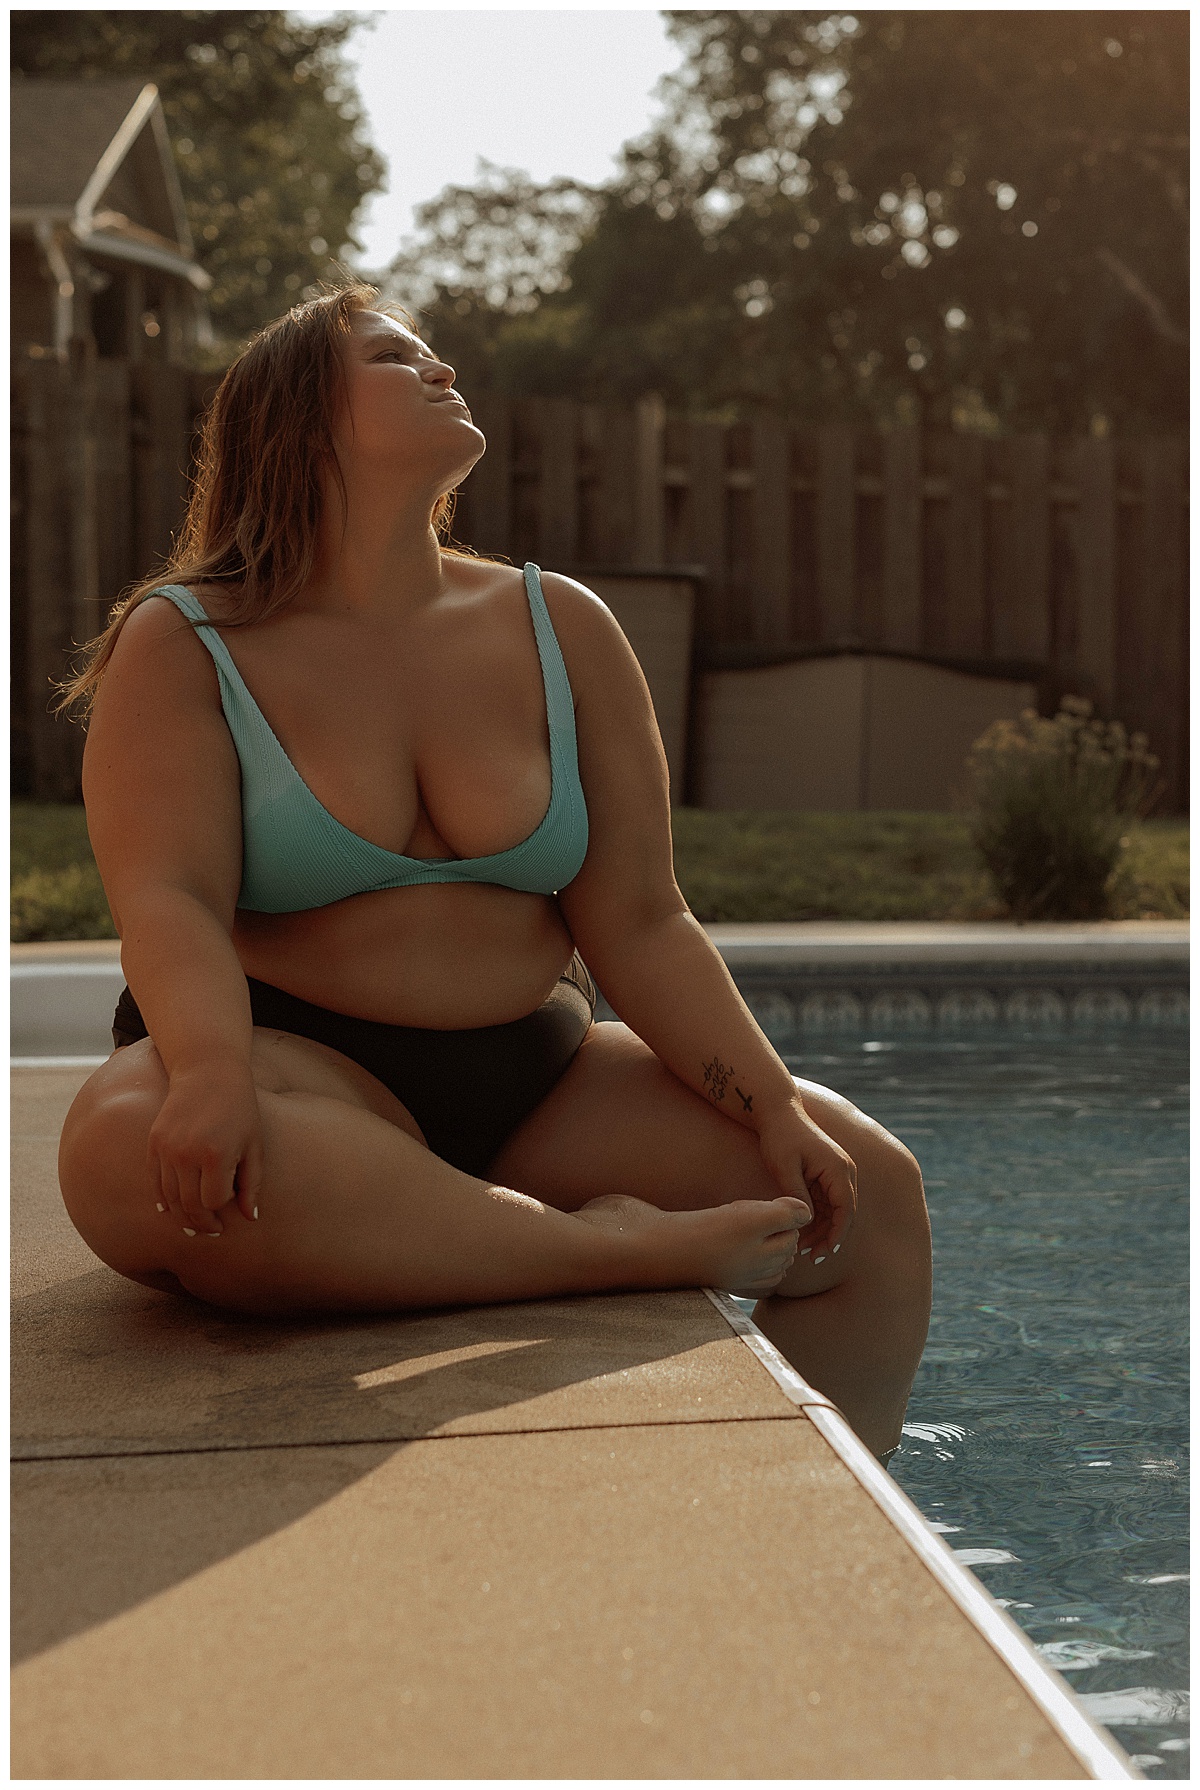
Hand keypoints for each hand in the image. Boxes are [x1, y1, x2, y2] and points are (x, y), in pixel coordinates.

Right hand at [147, 1060, 263, 1236]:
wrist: (208, 1072)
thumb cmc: (239, 1109)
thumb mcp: (254, 1144)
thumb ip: (251, 1183)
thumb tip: (250, 1218)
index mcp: (216, 1154)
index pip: (214, 1201)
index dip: (222, 1209)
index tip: (230, 1208)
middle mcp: (187, 1153)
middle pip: (189, 1205)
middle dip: (200, 1224)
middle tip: (210, 1232)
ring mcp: (167, 1148)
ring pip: (169, 1197)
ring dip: (181, 1216)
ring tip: (193, 1226)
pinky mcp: (154, 1143)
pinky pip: (155, 1181)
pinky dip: (162, 1198)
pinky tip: (170, 1209)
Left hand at [755, 1096, 856, 1260]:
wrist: (777, 1111)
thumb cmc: (779, 1136)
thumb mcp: (784, 1167)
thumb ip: (797, 1194)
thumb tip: (806, 1220)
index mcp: (838, 1169)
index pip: (845, 1210)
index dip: (836, 1234)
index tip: (822, 1253)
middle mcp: (844, 1171)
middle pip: (844, 1213)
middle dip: (829, 1237)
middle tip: (810, 1256)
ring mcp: (837, 1171)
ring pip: (835, 1210)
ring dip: (822, 1229)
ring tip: (802, 1247)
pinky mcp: (826, 1173)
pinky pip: (827, 1201)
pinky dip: (817, 1217)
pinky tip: (801, 1230)